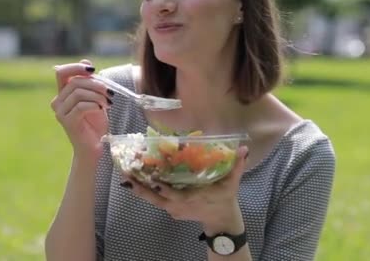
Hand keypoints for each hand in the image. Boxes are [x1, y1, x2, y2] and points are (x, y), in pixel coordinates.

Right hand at [50, 59, 111, 163]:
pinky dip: (94, 105)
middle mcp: (58, 102)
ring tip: (109, 103)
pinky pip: (81, 106)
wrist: (95, 146)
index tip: (93, 70)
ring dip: (98, 96)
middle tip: (110, 93)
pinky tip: (102, 110)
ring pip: (78, 93)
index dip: (76, 67)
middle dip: (96, 84)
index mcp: (63, 94)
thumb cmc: (95, 122)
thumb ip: (89, 82)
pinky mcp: (67, 122)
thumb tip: (85, 62)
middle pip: (74, 82)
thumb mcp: (95, 98)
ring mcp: (60, 112)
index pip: (61, 72)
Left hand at [125, 146, 248, 231]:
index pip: (175, 195)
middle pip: (156, 199)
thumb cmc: (225, 199)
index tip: (153, 178)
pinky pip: (155, 201)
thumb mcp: (232, 183)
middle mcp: (179, 205)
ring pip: (153, 201)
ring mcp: (173, 210)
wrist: (221, 220)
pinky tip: (135, 181)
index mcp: (192, 198)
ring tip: (125, 177)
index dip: (164, 189)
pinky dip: (145, 192)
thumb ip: (237, 166)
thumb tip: (244, 149)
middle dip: (142, 188)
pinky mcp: (171, 210)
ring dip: (139, 189)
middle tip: (127, 175)